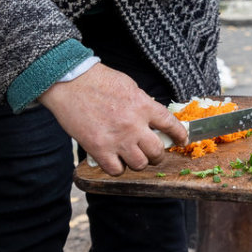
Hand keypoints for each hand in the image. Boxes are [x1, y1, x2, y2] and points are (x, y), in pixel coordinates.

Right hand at [38, 63, 187, 173]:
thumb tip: (153, 118)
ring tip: (132, 156)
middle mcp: (134, 125)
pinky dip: (117, 168)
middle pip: (157, 151)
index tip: (181, 141)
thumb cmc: (98, 81)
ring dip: (138, 162)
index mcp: (144, 106)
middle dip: (157, 154)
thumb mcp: (130, 86)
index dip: (180, 136)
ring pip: (140, 164)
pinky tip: (114, 160)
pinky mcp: (99, 149)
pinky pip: (116, 170)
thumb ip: (143, 104)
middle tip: (152, 152)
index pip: (171, 125)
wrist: (69, 83)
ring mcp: (117, 139)